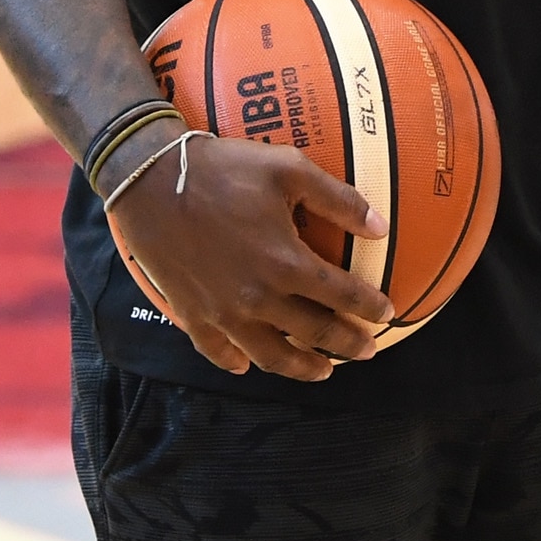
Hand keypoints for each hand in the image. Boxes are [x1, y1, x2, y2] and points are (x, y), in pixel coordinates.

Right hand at [105, 132, 391, 380]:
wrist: (152, 180)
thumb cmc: (225, 169)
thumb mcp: (289, 169)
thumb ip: (339, 200)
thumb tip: (382, 228)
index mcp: (286, 262)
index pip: (340, 294)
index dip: (369, 306)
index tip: (387, 314)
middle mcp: (258, 297)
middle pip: (313, 332)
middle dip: (346, 345)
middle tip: (367, 352)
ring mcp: (222, 312)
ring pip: (270, 355)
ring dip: (301, 367)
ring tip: (322, 371)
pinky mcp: (191, 314)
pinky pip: (218, 351)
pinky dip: (237, 362)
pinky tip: (248, 365)